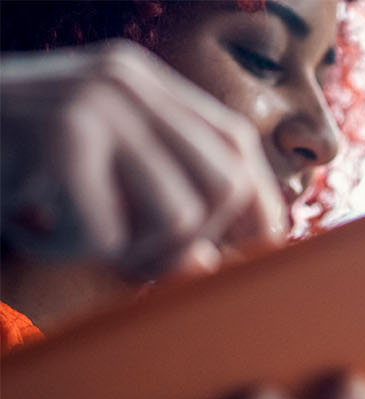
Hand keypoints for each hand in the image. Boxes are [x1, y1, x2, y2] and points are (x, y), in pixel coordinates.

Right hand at [0, 42, 285, 278]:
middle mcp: (126, 81)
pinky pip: (109, 230)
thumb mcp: (91, 175)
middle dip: (191, 243)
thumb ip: (161, 204)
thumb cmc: (6, 171)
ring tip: (74, 239)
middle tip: (130, 260)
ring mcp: (94, 100)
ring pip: (178, 215)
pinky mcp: (61, 133)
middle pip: (223, 185)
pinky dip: (72, 247)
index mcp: (142, 84)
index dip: (254, 208)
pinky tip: (33, 229)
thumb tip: (218, 264)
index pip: (236, 146)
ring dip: (131, 251)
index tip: (247, 256)